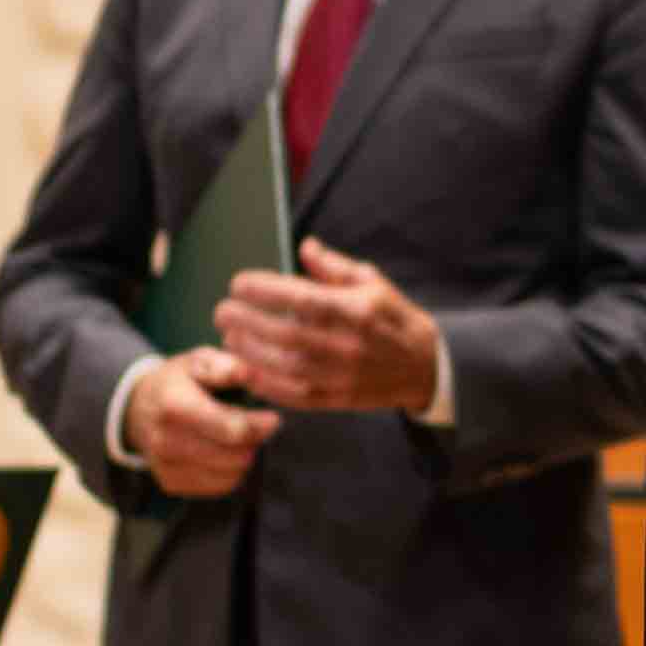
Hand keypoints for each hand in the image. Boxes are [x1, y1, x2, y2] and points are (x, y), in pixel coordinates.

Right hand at [121, 347, 275, 498]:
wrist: (139, 409)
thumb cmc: (179, 381)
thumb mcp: (198, 360)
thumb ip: (225, 365)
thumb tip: (249, 374)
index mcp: (174, 405)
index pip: (230, 429)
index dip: (259, 426)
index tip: (273, 418)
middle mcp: (166, 440)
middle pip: (234, 456)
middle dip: (253, 441)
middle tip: (256, 426)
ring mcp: (166, 466)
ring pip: (231, 474)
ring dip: (243, 456)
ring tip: (237, 436)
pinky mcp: (171, 484)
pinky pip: (220, 486)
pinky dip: (230, 471)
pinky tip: (223, 451)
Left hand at [214, 237, 444, 415]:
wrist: (424, 366)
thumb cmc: (393, 318)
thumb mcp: (371, 282)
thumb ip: (334, 267)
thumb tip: (305, 247)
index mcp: (356, 309)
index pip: (301, 297)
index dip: (265, 289)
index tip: (239, 282)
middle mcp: (347, 343)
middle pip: (285, 332)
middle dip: (247, 320)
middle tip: (222, 310)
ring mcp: (340, 374)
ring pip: (283, 365)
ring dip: (249, 351)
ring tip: (228, 336)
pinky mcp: (334, 399)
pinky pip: (292, 394)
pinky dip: (264, 384)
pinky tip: (245, 369)